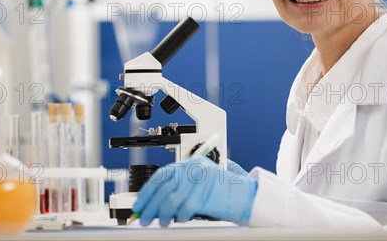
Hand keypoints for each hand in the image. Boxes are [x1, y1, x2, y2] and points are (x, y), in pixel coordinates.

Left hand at [132, 156, 256, 226]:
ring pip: (172, 199)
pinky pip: (186, 208)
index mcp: (190, 163)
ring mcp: (201, 180)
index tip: (139, 204)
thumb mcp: (198, 185)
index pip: (161, 176)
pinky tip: (178, 220)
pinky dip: (179, 216)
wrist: (247, 195)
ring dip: (163, 214)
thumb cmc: (223, 192)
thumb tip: (154, 202)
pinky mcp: (207, 194)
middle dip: (151, 206)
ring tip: (162, 222)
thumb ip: (179, 188)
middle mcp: (194, 168)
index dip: (147, 191)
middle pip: (164, 188)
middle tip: (144, 218)